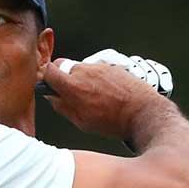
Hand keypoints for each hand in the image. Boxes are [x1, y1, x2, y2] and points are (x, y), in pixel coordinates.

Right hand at [42, 50, 172, 139]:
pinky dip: (98, 78)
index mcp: (72, 85)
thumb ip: (62, 107)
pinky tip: (106, 92)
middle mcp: (84, 71)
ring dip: (83, 78)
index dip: (47, 77)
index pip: (49, 70)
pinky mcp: (111, 65)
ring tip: (94, 96)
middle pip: (65, 67)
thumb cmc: (113, 120)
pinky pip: (97, 69)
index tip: (50, 85)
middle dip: (65, 78)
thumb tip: (52, 98)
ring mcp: (99, 66)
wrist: (141, 112)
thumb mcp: (81, 122)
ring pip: (82, 68)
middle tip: (72, 93)